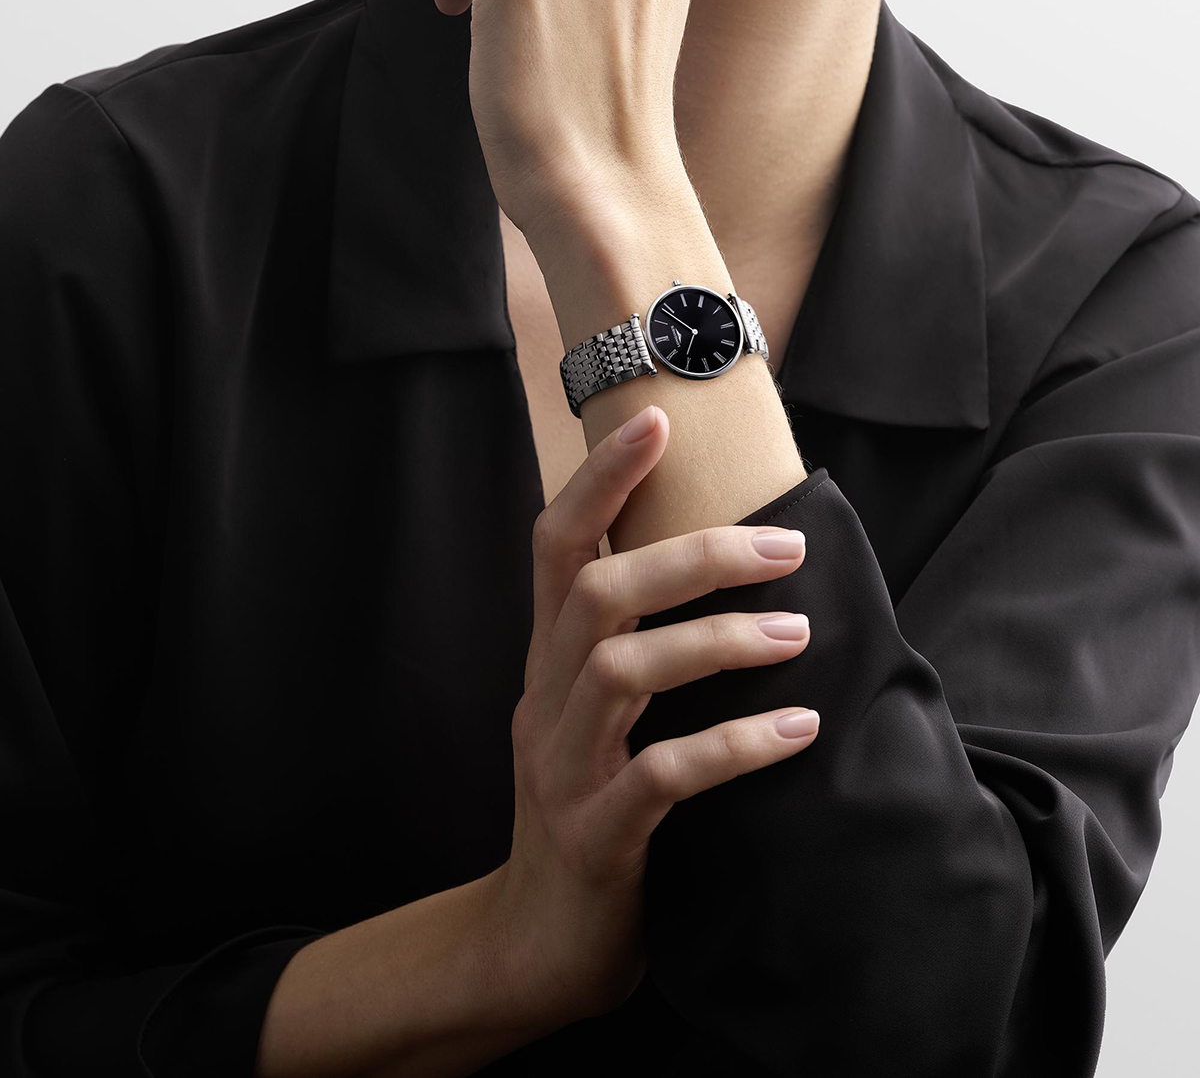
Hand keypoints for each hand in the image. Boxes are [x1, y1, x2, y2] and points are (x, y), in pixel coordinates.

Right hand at [489, 403, 818, 1030]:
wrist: (536, 942)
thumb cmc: (589, 807)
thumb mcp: (595, 716)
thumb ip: (634, 649)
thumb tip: (731, 571)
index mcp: (547, 659)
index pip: (555, 543)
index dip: (599, 477)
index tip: (655, 418)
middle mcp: (544, 697)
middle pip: (598, 592)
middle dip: (693, 556)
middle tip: (787, 545)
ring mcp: (562, 767)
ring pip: (624, 672)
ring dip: (719, 643)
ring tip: (798, 636)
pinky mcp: (594, 836)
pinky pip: (660, 777)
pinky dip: (733, 747)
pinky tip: (799, 734)